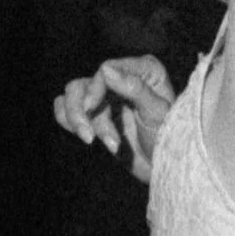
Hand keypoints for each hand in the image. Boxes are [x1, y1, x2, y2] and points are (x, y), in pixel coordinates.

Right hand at [55, 54, 174, 183]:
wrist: (164, 166)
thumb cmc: (169, 139)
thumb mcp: (157, 114)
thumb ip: (136, 89)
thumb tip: (105, 69)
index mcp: (144, 70)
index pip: (107, 69)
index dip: (95, 88)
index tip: (91, 107)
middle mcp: (123, 77)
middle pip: (84, 85)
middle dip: (83, 113)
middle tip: (90, 138)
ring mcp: (107, 95)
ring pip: (72, 96)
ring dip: (78, 121)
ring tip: (93, 142)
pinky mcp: (94, 112)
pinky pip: (65, 108)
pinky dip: (68, 121)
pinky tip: (87, 137)